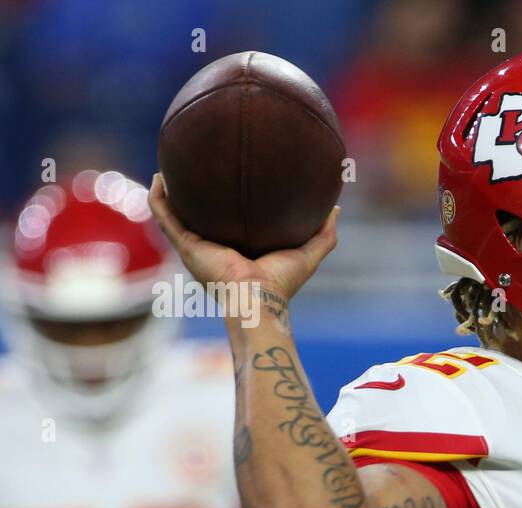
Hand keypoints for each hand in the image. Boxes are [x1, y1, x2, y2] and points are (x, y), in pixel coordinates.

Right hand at [147, 173, 338, 303]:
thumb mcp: (308, 253)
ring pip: (174, 215)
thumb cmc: (281, 282)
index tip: (230, 181)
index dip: (226, 206)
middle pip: (198, 218)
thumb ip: (324, 234)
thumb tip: (335, 208)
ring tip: (167, 168)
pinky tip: (159, 176)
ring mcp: (196, 248)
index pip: (229, 226)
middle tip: (195, 169)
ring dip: (168, 193)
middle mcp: (213, 249)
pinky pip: (165, 217)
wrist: (258, 297)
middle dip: (193, 197)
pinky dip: (158, 198)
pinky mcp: (186, 245)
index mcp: (236, 252)